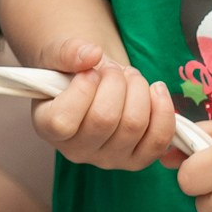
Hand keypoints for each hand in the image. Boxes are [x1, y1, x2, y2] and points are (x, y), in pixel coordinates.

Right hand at [32, 38, 177, 171]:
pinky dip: (164, 111)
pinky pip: (158, 141)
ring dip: (139, 90)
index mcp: (47, 127)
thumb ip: (67, 51)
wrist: (94, 79)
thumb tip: (92, 54)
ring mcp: (108, 159)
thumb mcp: (59, 53)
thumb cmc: (71, 69)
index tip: (89, 71)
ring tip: (130, 77)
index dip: (82, 90)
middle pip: (104, 120)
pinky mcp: (136, 159)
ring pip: (134, 125)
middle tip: (113, 69)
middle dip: (115, 82)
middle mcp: (76, 151)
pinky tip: (156, 90)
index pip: (63, 122)